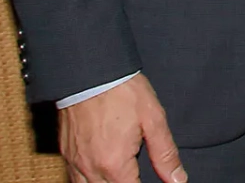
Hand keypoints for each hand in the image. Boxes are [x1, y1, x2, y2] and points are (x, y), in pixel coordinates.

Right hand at [59, 74, 184, 182]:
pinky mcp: (66, 153)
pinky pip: (73, 179)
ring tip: (120, 176)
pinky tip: (100, 174)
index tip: (153, 182)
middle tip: (136, 175)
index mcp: (114, 165)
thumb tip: (178, 180)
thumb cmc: (123, 93)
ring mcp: (75, 162)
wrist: (90, 72)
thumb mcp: (153, 120)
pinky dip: (87, 182)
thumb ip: (165, 154)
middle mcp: (90, 169)